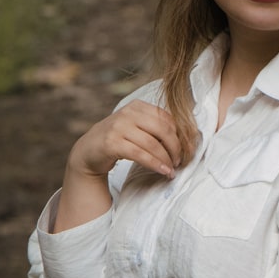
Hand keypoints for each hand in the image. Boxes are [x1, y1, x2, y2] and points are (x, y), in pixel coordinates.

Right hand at [54, 100, 181, 231]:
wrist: (88, 151)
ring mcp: (118, 127)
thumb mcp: (136, 127)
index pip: (167, 118)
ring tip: (173, 169)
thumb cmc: (119, 140)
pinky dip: (155, 164)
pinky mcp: (112, 143)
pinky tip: (163, 171)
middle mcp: (128, 113)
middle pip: (163, 129)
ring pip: (153, 143)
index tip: (189, 149)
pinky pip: (140, 154)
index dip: (181, 134)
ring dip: (167, 159)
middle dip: (176, 147)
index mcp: (137, 106)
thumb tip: (188, 137)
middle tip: (181, 161)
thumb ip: (155, 127)